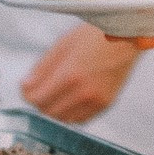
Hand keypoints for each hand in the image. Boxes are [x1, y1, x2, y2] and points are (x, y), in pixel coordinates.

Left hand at [21, 24, 136, 124]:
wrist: (127, 37)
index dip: (27, 93)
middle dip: (39, 100)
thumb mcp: (63, 44)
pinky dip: (71, 112)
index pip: (37, 99)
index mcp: (70, 75)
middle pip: (48, 111)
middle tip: (39, 88)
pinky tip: (70, 98)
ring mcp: (96, 100)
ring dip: (54, 108)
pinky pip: (80, 119)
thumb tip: (26, 86)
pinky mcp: (106, 104)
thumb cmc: (96, 35)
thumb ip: (41, 68)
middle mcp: (84, 92)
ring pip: (63, 118)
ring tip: (55, 92)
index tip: (26, 86)